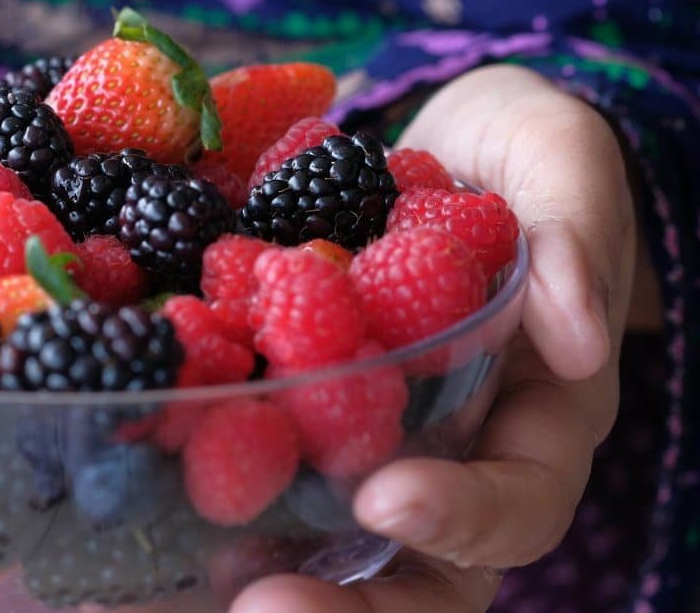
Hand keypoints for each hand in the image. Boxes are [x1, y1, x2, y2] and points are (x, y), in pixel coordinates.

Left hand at [232, 64, 635, 612]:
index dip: (464, 516)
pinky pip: (257, 469)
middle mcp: (451, 454)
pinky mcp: (294, 415)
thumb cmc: (514, 154)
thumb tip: (579, 340)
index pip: (520, 501)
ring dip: (262, 576)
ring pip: (327, 548)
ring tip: (186, 579)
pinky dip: (203, 489)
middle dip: (347, 606)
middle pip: (419, 575)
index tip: (389, 497)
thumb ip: (576, 234)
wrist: (436, 148)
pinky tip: (136, 493)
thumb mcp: (558, 161)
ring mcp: (367, 444)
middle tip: (264, 604)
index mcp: (533, 415)